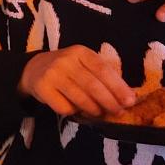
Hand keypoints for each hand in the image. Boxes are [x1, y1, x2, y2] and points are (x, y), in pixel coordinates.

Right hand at [20, 46, 134, 118]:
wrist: (34, 69)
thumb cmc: (68, 69)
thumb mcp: (84, 64)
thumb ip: (104, 76)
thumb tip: (128, 96)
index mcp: (81, 52)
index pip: (103, 70)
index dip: (118, 87)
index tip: (130, 101)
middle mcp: (66, 60)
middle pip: (93, 85)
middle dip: (109, 102)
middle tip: (118, 112)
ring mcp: (52, 74)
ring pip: (79, 99)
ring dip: (94, 110)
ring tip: (99, 113)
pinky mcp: (42, 88)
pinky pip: (64, 107)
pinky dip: (74, 112)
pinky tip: (75, 109)